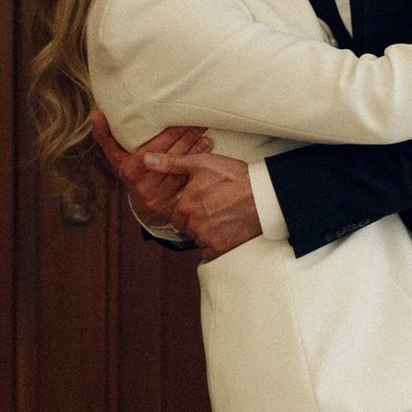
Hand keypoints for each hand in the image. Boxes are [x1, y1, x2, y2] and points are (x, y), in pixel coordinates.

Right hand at [90, 110, 211, 218]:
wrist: (145, 203)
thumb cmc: (132, 170)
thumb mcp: (117, 154)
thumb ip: (106, 135)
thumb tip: (94, 114)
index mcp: (128, 170)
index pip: (153, 149)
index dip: (169, 136)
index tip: (182, 122)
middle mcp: (141, 186)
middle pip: (169, 158)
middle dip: (186, 140)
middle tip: (198, 125)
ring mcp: (157, 197)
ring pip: (181, 170)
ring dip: (196, 152)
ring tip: (205, 136)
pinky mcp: (172, 205)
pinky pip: (188, 182)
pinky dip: (199, 166)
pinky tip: (206, 153)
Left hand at [143, 151, 260, 259]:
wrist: (264, 195)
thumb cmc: (234, 176)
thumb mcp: (202, 163)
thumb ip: (171, 164)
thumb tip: (146, 159)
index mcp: (185, 206)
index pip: (177, 215)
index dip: (189, 209)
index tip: (203, 202)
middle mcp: (193, 225)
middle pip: (188, 228)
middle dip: (197, 221)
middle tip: (215, 208)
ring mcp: (207, 239)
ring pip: (199, 239)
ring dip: (207, 232)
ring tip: (224, 216)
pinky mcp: (221, 250)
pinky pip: (211, 252)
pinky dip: (218, 244)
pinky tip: (228, 229)